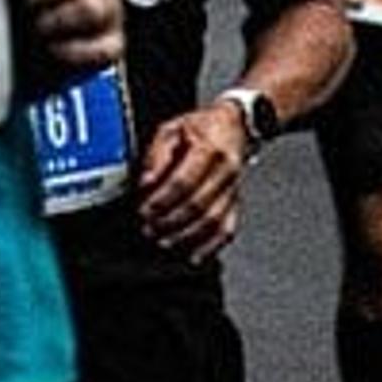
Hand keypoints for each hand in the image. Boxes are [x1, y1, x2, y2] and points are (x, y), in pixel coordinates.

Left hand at [132, 103, 253, 261]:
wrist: (234, 126)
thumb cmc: (200, 128)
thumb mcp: (171, 129)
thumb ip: (157, 155)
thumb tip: (146, 182)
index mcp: (209, 149)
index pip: (184, 181)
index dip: (162, 199)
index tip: (145, 209)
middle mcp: (226, 172)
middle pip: (198, 205)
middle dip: (170, 221)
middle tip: (148, 228)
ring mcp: (234, 190)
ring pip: (213, 222)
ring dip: (186, 236)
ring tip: (164, 241)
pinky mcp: (236, 203)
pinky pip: (227, 229)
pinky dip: (211, 246)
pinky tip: (194, 255)